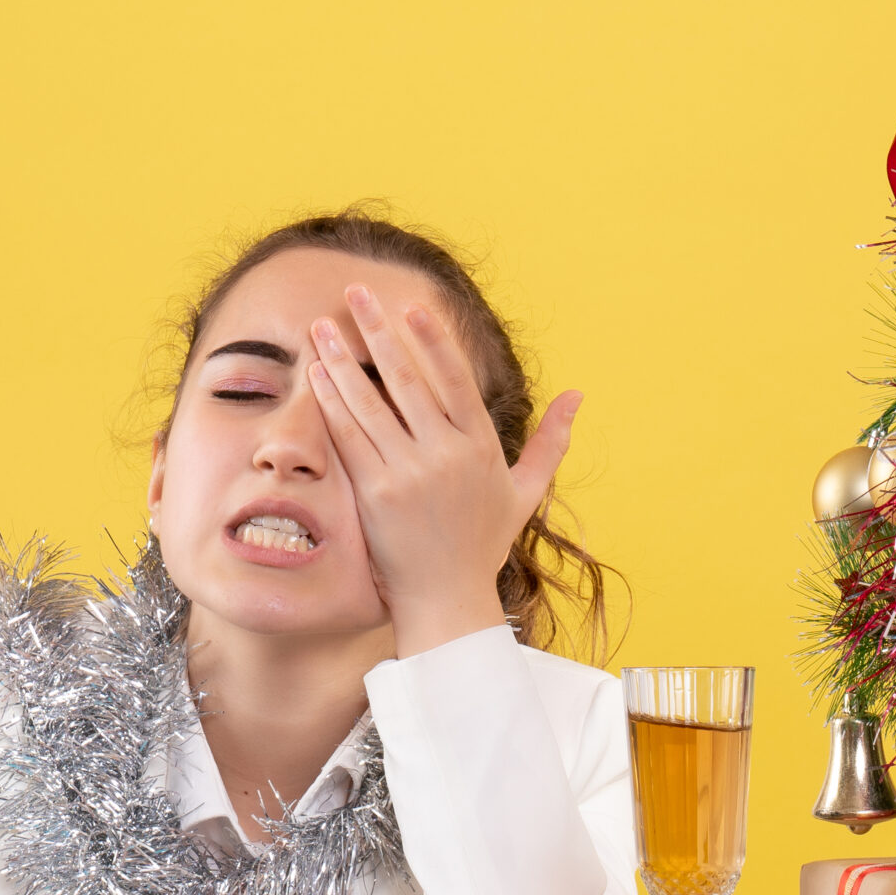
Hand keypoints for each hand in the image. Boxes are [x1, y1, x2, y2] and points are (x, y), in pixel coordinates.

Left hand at [305, 283, 581, 655]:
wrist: (448, 602)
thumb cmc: (484, 545)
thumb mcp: (525, 493)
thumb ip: (551, 443)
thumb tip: (578, 396)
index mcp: (481, 448)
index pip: (455, 379)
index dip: (432, 339)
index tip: (410, 307)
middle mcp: (446, 455)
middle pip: (405, 379)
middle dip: (376, 331)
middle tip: (354, 292)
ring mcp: (408, 474)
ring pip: (370, 403)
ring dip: (342, 359)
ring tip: (321, 327)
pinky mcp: (376, 494)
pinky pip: (350, 437)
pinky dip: (332, 402)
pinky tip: (317, 375)